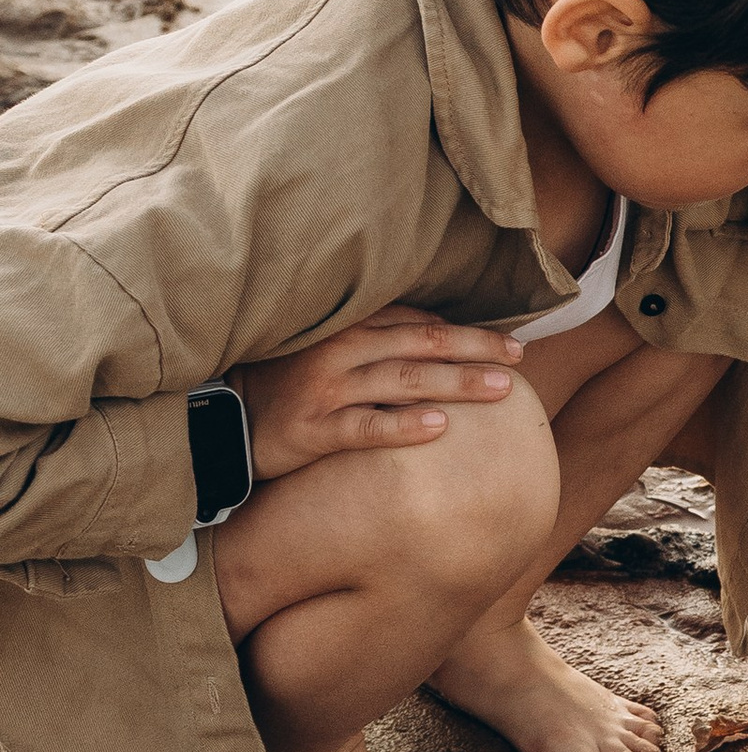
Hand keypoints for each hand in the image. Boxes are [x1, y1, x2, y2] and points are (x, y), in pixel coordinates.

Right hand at [235, 307, 525, 482]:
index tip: (507, 340)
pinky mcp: (314, 430)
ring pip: (404, 382)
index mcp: (347, 328)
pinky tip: (440, 426)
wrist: (224, 421)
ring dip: (457, 382)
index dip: (465, 329)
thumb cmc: (286, 383)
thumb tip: (440, 335)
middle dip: (475, 348)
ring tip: (501, 388)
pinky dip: (404, 425)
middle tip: (518, 356)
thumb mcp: (327, 350)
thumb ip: (374, 339)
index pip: (417, 321)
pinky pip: (367, 427)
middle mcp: (340, 351)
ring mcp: (328, 390)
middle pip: (422, 344)